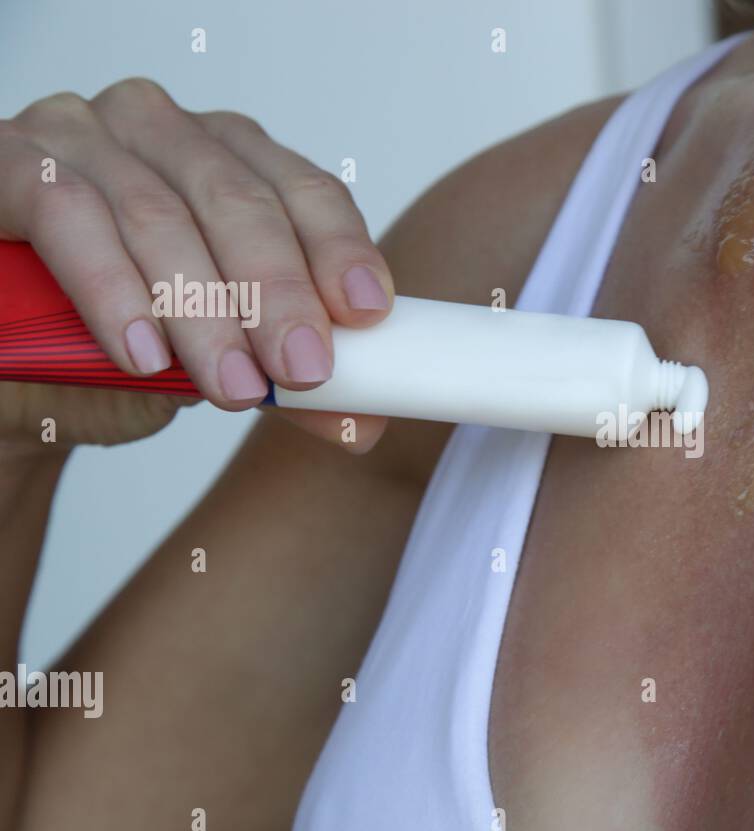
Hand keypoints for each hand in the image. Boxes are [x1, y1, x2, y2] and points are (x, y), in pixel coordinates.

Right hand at [0, 78, 392, 451]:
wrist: (13, 364)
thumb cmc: (117, 344)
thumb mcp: (212, 362)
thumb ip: (284, 382)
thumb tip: (363, 426)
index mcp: (230, 159)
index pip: (303, 190)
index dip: (340, 248)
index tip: (367, 311)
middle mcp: (162, 130)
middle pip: (238, 201)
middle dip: (277, 292)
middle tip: (305, 368)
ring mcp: (81, 135)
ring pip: (159, 214)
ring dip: (203, 310)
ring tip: (235, 386)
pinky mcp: (7, 162)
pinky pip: (68, 216)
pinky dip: (113, 292)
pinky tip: (145, 356)